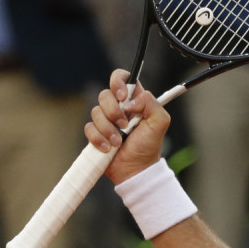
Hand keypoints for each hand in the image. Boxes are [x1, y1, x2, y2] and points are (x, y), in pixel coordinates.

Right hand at [85, 69, 170, 184]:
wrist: (135, 169)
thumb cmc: (149, 146)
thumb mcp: (160, 123)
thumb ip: (151, 104)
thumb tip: (130, 101)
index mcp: (135, 101)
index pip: (123, 78)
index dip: (119, 81)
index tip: (123, 96)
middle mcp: (119, 107)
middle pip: (105, 94)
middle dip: (113, 111)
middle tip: (124, 126)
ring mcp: (106, 120)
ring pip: (95, 111)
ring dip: (108, 129)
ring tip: (118, 142)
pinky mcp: (95, 132)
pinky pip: (89, 127)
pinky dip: (98, 139)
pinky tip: (108, 148)